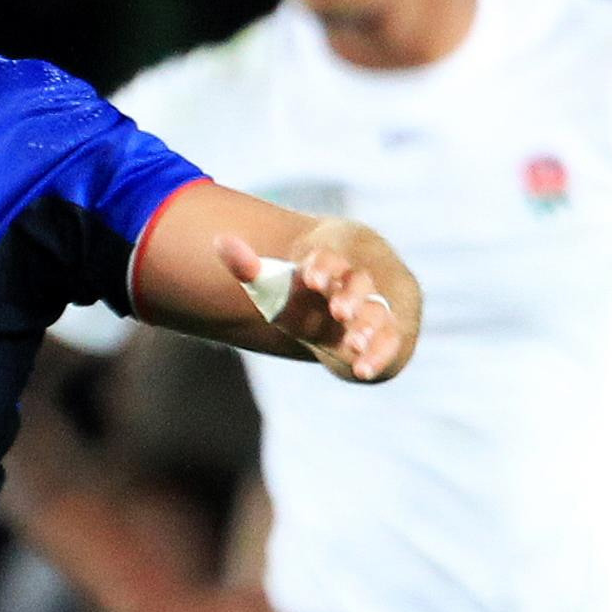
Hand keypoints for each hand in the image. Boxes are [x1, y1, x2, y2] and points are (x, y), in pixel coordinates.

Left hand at [221, 234, 404, 381]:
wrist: (346, 319)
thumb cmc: (307, 299)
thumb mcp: (278, 288)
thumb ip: (248, 267)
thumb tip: (218, 241)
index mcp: (336, 261)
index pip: (333, 258)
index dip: (324, 267)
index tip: (310, 279)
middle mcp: (362, 281)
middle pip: (361, 283)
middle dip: (350, 296)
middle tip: (338, 311)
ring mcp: (380, 308)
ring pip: (379, 313)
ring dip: (367, 326)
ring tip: (351, 341)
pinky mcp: (392, 336)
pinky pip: (390, 344)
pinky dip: (377, 356)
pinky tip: (361, 370)